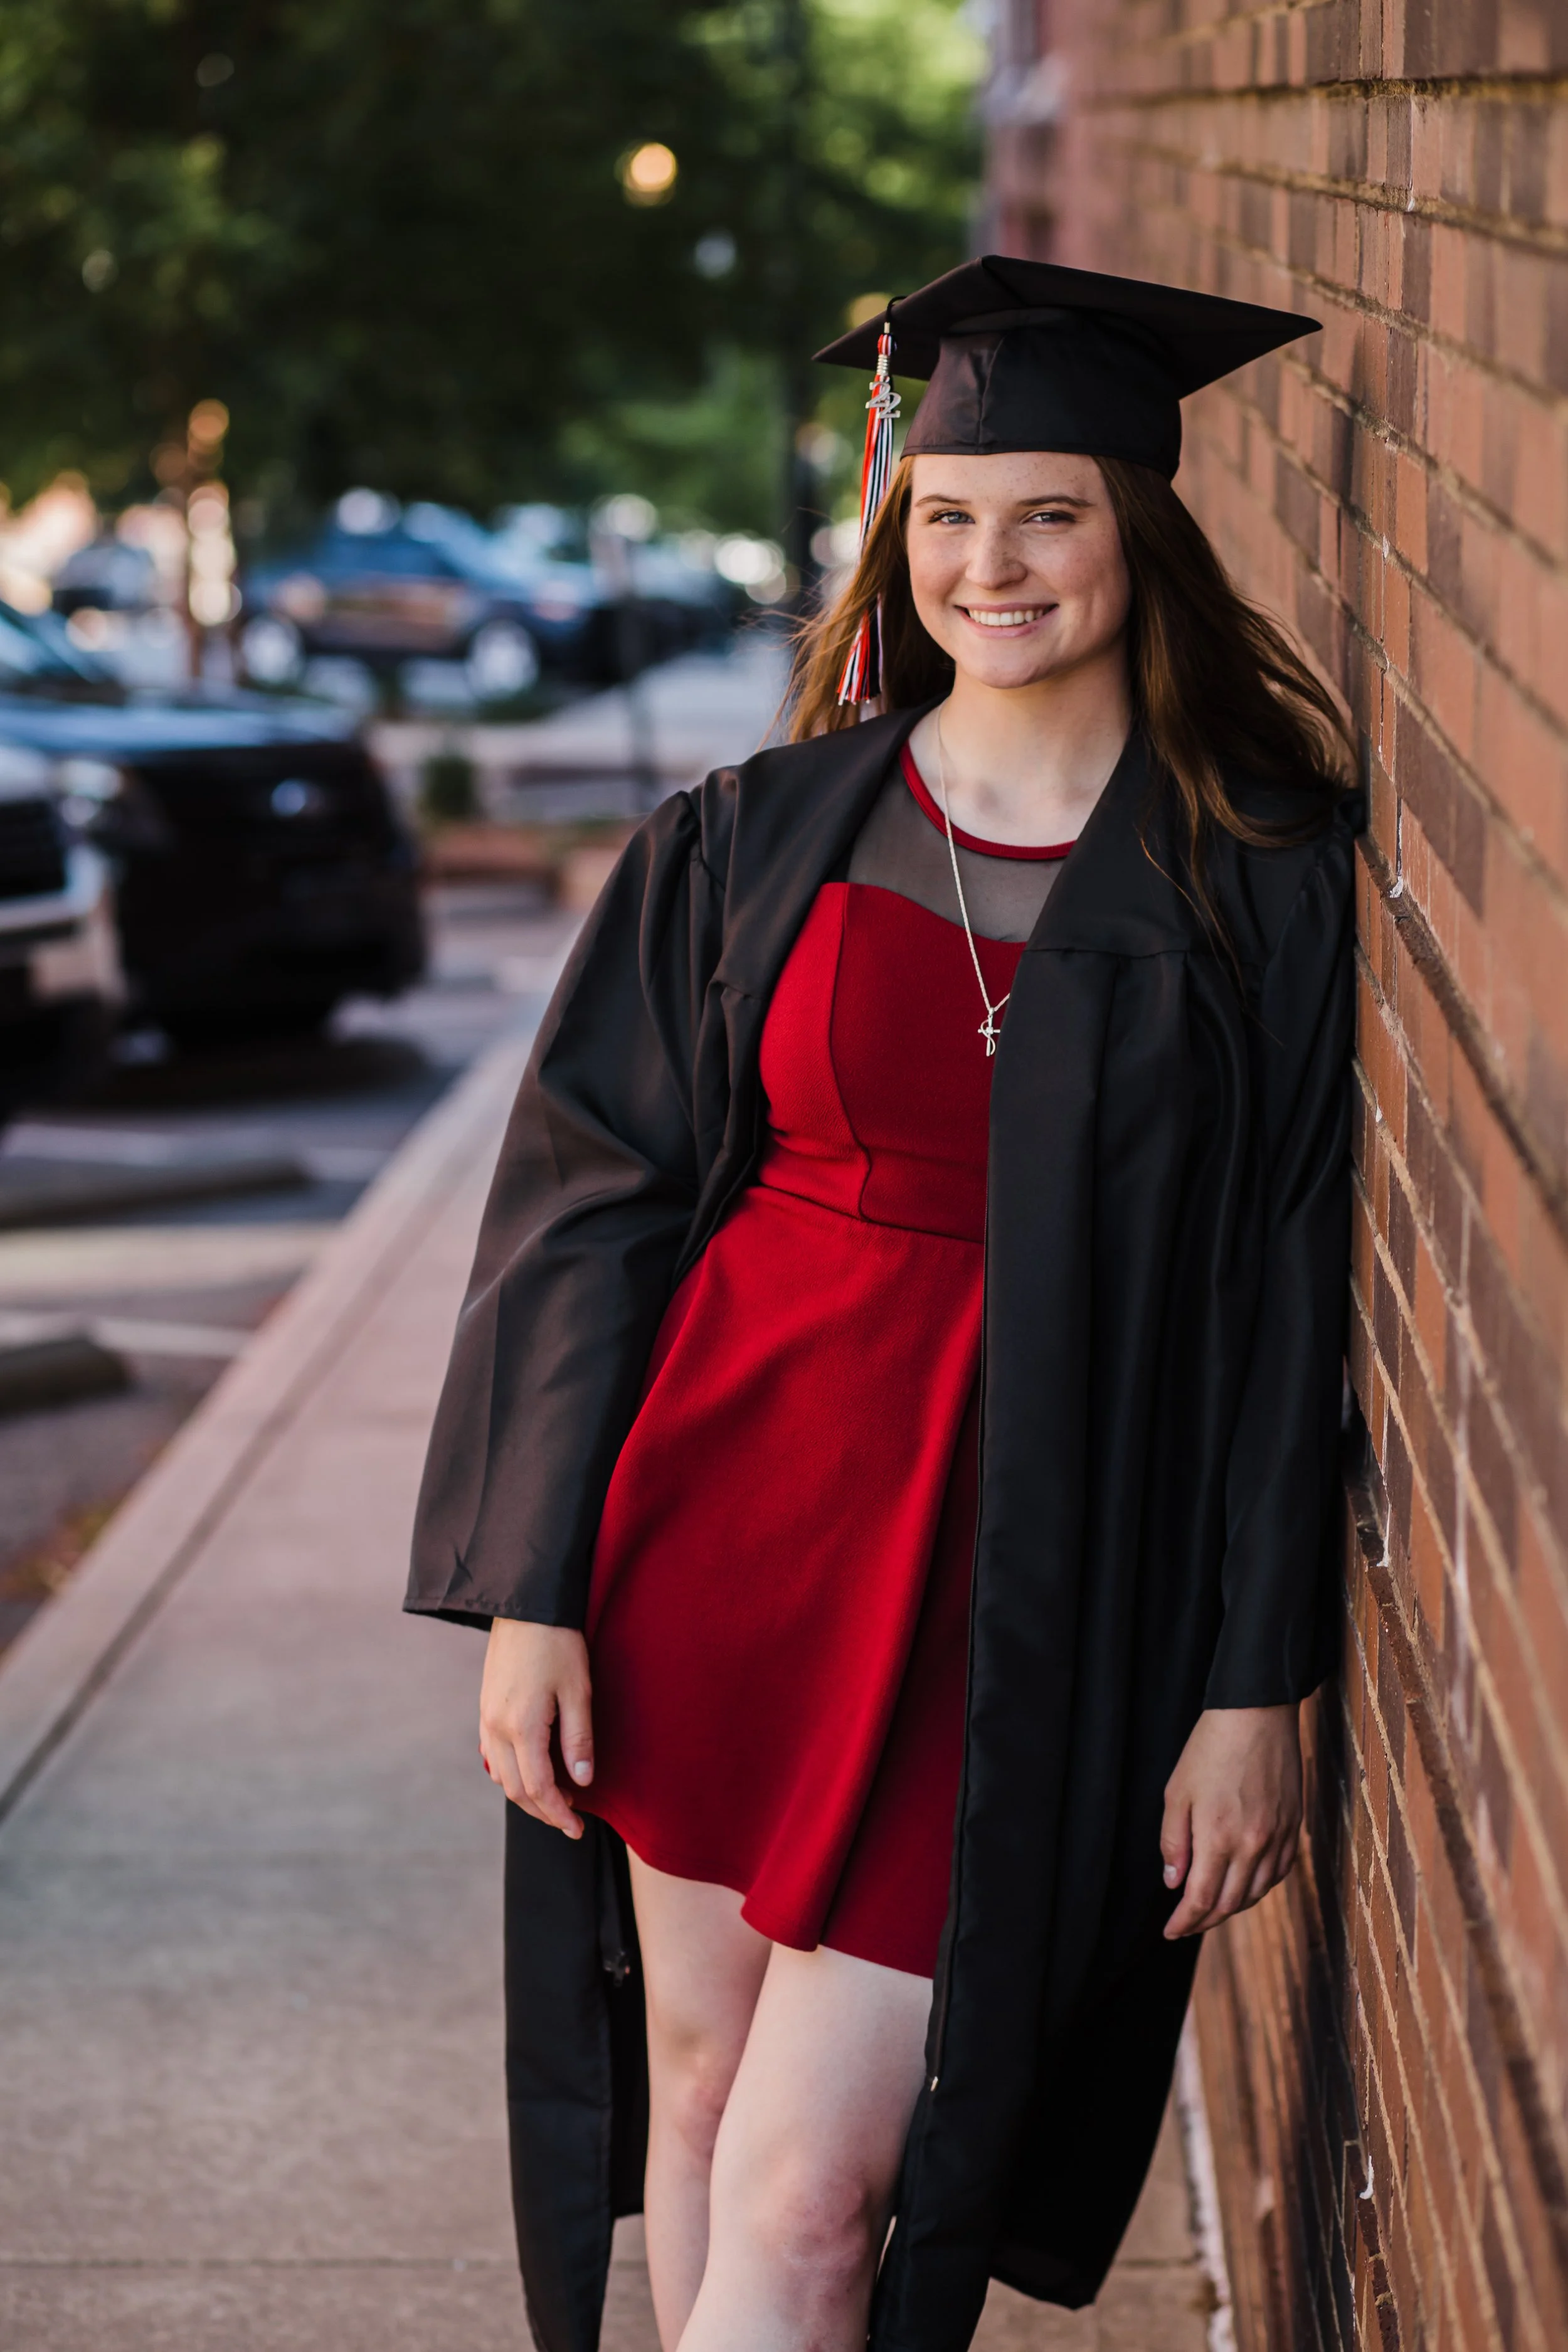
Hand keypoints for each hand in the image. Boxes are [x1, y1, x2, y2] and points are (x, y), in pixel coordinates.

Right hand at [479, 1619, 594, 1838]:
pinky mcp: (486, 1707)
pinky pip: (493, 1755)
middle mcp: (496, 1727)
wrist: (526, 1604)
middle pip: (515, 1789)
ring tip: (558, 1798)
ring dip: (527, 1795)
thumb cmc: (558, 1643)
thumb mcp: (578, 1690)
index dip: (558, 1814)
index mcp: (521, 1726)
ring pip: (501, 1775)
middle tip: (570, 1820)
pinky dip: (511, 1773)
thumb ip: (578, 1740)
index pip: (538, 1788)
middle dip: (543, 1811)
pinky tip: (532, 1771)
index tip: (577, 1828)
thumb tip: (582, 1782)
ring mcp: (486, 1717)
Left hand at [1160, 1704, 1301, 1937]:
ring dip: (1231, 1908)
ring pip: (1256, 1893)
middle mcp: (1252, 1845)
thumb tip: (1174, 1883)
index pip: (1200, 1899)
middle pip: (1229, 1904)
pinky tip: (1244, 1886)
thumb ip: (1173, 1842)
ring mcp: (1277, 1838)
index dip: (1184, 1922)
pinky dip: (1258, 1888)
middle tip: (1186, 1925)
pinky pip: (1277, 1873)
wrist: (1257, 1714)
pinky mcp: (1293, 1827)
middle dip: (1204, 1921)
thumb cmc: (1210, 1749)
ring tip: (1210, 1909)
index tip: (1170, 1932)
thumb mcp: (1177, 1792)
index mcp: (1218, 1837)